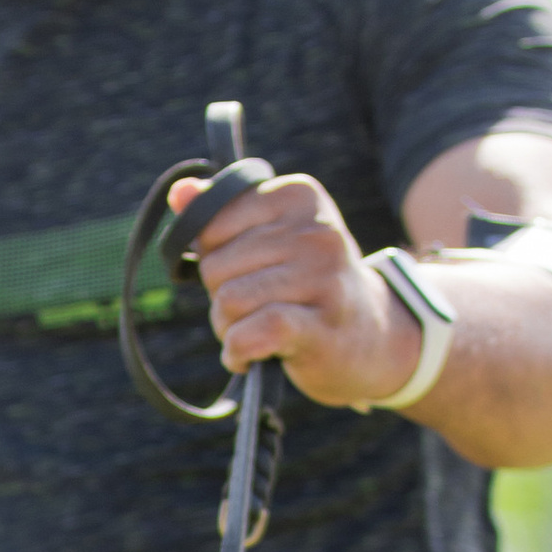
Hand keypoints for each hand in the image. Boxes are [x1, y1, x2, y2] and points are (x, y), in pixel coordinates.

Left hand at [167, 170, 428, 411]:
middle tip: (254, 310)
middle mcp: (316, 229)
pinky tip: (248, 358)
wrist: (372, 338)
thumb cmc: (308, 287)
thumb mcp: (270, 241)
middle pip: (216, 266)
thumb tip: (179, 193)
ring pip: (228, 301)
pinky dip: (238, 352)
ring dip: (228, 329)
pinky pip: (250, 333)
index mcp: (299, 195)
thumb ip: (221, 217)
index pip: (211, 224)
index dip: (214, 259)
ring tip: (256, 333)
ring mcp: (323, 276)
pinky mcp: (321, 325)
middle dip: (221, 298)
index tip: (246, 274)